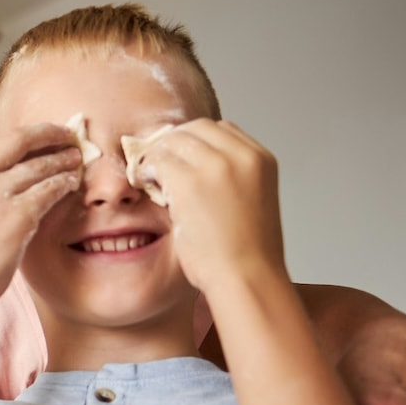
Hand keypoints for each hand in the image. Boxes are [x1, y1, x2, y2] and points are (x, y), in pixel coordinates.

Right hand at [0, 124, 84, 311]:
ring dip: (63, 160)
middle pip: (20, 140)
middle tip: (69, 137)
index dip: (30, 135)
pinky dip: (64, 184)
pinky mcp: (18, 216)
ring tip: (77, 161)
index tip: (46, 134)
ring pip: (40, 165)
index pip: (0, 143)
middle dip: (50, 134)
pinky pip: (50, 190)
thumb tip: (15, 174)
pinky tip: (72, 184)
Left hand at [138, 120, 286, 295]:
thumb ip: (231, 178)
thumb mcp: (250, 201)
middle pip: (196, 128)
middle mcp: (241, 156)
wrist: (248, 276)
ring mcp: (215, 166)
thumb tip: (197, 169)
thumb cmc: (247, 252)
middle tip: (159, 164)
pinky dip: (147, 169)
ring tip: (151, 176)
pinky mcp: (188, 182)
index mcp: (261, 160)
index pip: (221, 130)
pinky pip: (158, 161)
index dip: (196, 141)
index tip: (181, 157)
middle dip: (174, 144)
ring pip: (174, 141)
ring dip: (159, 155)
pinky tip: (144, 184)